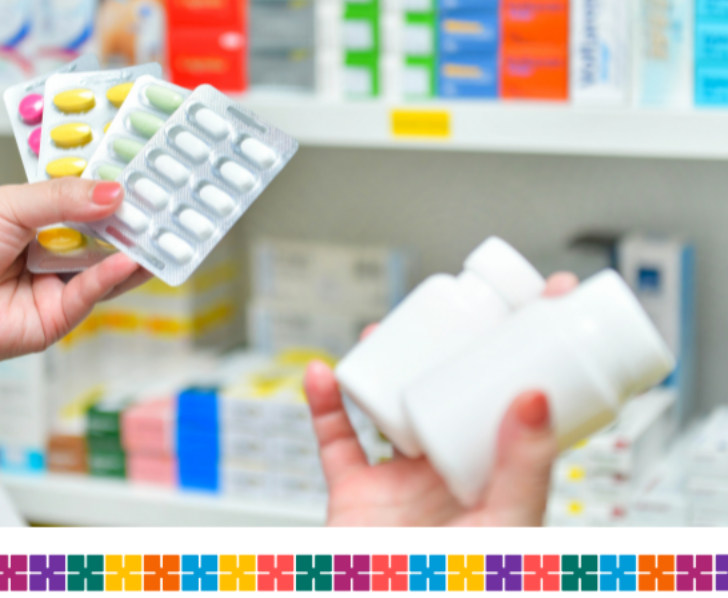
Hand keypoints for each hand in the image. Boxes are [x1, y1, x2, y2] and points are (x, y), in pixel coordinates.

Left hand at [0, 179, 150, 387]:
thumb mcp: (7, 205)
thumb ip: (61, 198)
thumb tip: (112, 193)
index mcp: (38, 217)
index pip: (87, 198)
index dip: (114, 188)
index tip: (146, 174)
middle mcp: (54, 249)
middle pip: (106, 232)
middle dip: (134, 218)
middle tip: (166, 201)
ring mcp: (59, 283)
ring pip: (108, 265)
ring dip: (135, 249)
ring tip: (162, 230)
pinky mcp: (60, 316)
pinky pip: (93, 293)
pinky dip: (113, 276)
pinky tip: (127, 259)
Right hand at [304, 272, 579, 525]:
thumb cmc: (458, 586)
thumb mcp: (505, 529)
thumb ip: (523, 468)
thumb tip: (536, 394)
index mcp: (496, 482)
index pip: (519, 404)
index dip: (532, 352)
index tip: (545, 299)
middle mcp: (450, 477)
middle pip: (452, 395)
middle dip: (451, 348)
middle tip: (460, 303)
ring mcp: (400, 484)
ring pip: (392, 408)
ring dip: (385, 365)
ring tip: (387, 326)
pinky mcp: (352, 494)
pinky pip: (334, 441)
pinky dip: (322, 406)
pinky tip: (322, 372)